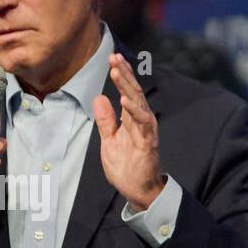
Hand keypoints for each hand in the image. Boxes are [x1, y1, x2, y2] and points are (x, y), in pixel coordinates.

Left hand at [94, 53, 163, 209]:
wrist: (137, 190)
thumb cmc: (126, 166)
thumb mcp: (109, 140)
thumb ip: (106, 120)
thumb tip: (99, 98)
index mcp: (131, 119)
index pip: (127, 92)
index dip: (121, 75)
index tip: (112, 59)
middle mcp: (141, 121)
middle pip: (134, 92)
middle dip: (124, 74)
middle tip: (114, 57)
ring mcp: (145, 131)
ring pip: (139, 103)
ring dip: (128, 87)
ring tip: (117, 72)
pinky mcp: (148, 143)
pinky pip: (142, 124)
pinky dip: (134, 111)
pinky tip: (125, 100)